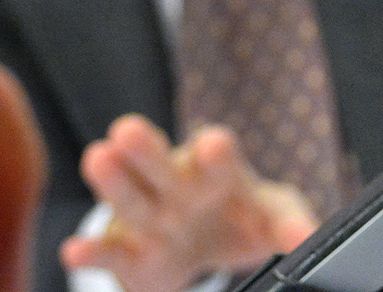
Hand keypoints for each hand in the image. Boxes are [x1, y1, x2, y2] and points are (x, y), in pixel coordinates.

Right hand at [60, 115, 319, 291]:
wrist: (208, 240)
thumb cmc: (243, 215)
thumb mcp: (274, 216)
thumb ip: (292, 224)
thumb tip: (308, 237)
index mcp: (217, 172)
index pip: (219, 158)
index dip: (217, 152)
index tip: (215, 144)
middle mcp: (177, 186)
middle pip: (162, 166)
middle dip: (147, 150)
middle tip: (128, 129)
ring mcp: (149, 217)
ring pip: (131, 199)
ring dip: (113, 182)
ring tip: (96, 158)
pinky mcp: (128, 253)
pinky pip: (109, 251)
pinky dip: (91, 251)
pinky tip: (74, 250)